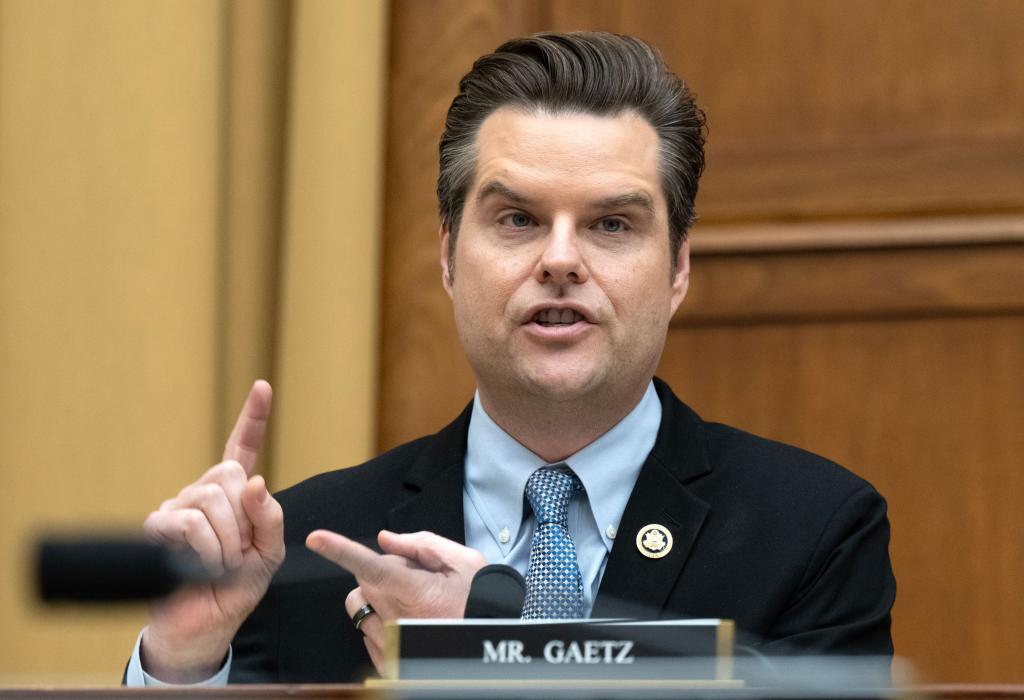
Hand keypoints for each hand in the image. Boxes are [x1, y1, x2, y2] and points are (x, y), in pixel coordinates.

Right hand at [140, 380, 284, 682]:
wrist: (204, 626)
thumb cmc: (235, 588)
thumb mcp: (268, 554)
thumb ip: (269, 518)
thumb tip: (254, 481)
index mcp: (233, 495)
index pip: (243, 448)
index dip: (253, 418)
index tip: (263, 385)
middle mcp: (203, 493)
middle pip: (230, 476)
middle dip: (244, 519)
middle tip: (238, 553)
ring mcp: (177, 506)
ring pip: (213, 499)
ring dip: (228, 541)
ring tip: (220, 565)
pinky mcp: (158, 527)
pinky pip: (192, 523)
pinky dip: (209, 550)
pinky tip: (202, 568)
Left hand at [307, 529, 485, 673]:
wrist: (488, 642)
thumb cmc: (480, 601)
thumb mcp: (463, 562)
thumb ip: (421, 544)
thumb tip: (385, 540)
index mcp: (415, 591)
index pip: (371, 565)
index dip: (340, 550)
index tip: (316, 539)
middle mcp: (397, 618)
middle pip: (364, 579)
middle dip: (384, 571)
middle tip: (417, 578)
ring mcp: (390, 643)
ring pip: (359, 605)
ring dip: (376, 596)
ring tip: (410, 602)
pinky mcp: (386, 662)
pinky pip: (365, 632)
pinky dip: (380, 621)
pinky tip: (408, 623)